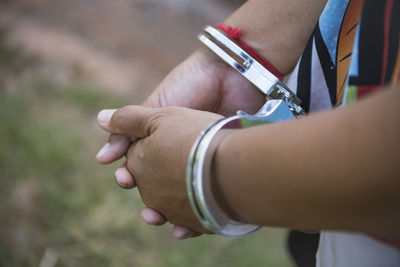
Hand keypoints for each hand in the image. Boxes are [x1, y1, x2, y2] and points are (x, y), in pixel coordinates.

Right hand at [96, 49, 262, 237]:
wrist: (230, 76)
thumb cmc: (192, 86)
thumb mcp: (158, 105)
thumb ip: (131, 123)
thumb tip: (99, 132)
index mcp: (163, 139)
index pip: (141, 164)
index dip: (129, 173)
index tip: (122, 177)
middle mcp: (180, 154)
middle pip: (160, 186)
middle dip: (148, 199)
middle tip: (146, 208)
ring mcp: (200, 164)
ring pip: (181, 199)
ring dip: (168, 213)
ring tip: (160, 218)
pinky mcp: (220, 171)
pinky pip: (206, 200)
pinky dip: (195, 217)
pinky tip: (186, 226)